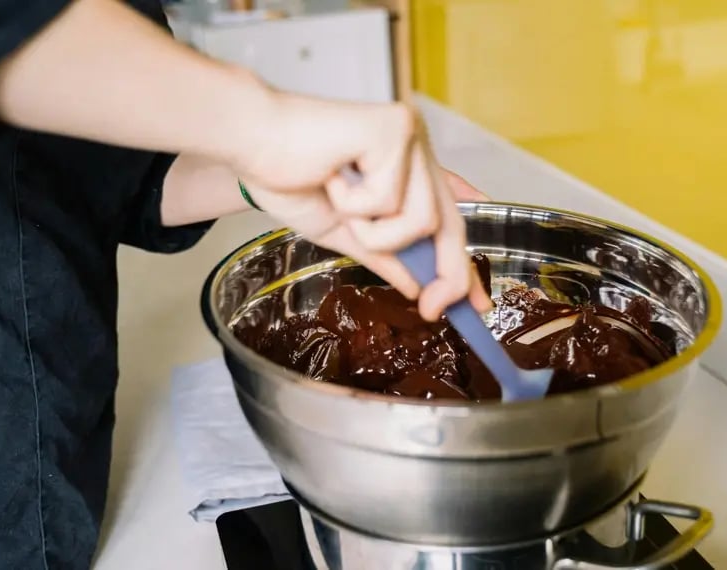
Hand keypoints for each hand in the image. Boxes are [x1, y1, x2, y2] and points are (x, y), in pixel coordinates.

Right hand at [235, 96, 490, 319]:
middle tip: (431, 308)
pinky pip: (389, 199)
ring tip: (339, 203)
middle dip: (446, 274)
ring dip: (373, 231)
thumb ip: (384, 256)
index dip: (463, 265)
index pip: (449, 221)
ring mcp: (408, 136)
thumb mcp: (344, 232)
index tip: (477, 306)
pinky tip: (331, 175)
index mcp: (407, 167)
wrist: (249, 142)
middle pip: (449, 224)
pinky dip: (353, 204)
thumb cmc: (287, 174)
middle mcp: (416, 147)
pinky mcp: (392, 129)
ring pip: (420, 220)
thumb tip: (417, 287)